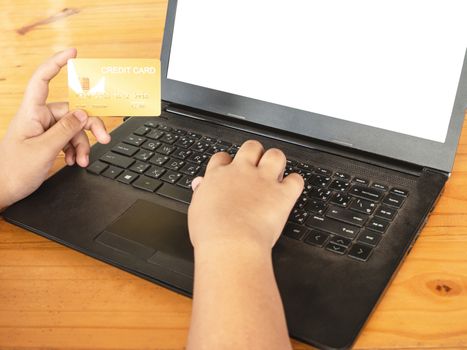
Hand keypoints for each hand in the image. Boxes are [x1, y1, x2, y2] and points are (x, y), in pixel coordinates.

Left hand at [0, 49, 110, 208]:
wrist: (3, 191)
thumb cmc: (14, 171)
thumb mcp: (44, 150)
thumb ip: (66, 129)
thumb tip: (84, 113)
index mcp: (31, 113)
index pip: (43, 80)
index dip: (57, 63)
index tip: (73, 54)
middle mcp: (38, 118)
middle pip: (71, 112)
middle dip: (88, 127)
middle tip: (103, 138)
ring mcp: (43, 130)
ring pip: (73, 129)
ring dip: (82, 144)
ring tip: (83, 160)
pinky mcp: (47, 142)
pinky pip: (69, 139)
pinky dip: (76, 149)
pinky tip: (76, 160)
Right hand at [188, 140, 303, 251]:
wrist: (230, 243)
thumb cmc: (210, 233)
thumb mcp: (196, 210)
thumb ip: (201, 193)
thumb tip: (200, 184)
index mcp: (218, 176)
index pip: (223, 157)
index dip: (228, 161)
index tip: (230, 169)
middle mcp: (241, 172)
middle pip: (251, 147)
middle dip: (255, 153)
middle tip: (256, 166)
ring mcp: (263, 181)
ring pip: (275, 155)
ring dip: (276, 162)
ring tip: (275, 173)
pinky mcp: (282, 194)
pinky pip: (296, 180)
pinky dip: (295, 183)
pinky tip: (290, 190)